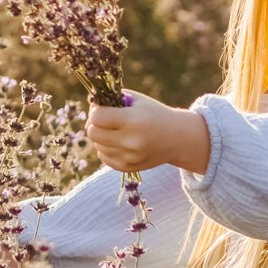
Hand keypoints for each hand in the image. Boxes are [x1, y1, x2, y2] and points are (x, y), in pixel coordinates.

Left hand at [85, 90, 211, 173]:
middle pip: (92, 133)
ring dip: (101, 137)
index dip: (96, 111)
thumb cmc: (154, 114)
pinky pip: (103, 157)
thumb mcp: (137, 101)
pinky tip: (119, 142)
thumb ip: (112, 100)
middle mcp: (131, 141)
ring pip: (97, 145)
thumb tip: (90, 108)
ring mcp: (129, 157)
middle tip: (104, 120)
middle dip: (94, 124)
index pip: (96, 117)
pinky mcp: (128, 167)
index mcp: (133, 120)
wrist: (177, 138)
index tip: (103, 109)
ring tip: (116, 131)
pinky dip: (107, 149)